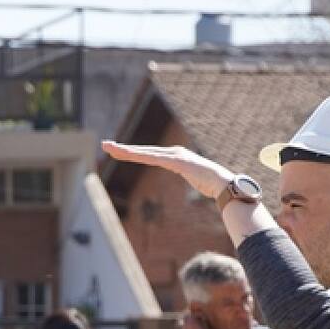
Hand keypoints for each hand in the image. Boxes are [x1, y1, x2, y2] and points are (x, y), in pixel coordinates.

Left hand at [102, 141, 235, 199]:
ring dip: (126, 151)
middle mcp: (173, 152)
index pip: (147, 154)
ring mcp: (175, 155)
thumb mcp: (193, 178)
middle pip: (142, 151)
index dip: (130, 152)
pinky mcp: (177, 162)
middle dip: (122, 148)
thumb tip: (191, 178)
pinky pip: (154, 159)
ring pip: (145, 153)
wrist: (225, 184)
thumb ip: (187, 175)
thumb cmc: (211, 183)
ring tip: (110, 148)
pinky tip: (128, 154)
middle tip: (104, 144)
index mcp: (174, 156)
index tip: (115, 151)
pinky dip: (141, 156)